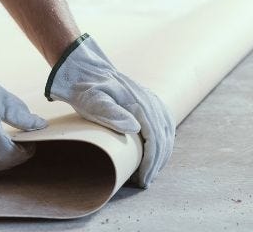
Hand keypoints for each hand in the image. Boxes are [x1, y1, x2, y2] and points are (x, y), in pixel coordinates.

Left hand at [45, 34, 174, 187]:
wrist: (85, 70)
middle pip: (163, 137)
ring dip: (162, 153)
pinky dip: (165, 139)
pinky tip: (159, 151)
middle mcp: (148, 100)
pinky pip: (165, 121)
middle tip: (145, 182)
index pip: (154, 138)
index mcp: (137, 103)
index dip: (151, 163)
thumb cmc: (86, 89)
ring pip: (167, 130)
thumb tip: (135, 127)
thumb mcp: (92, 101)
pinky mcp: (147, 99)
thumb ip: (110, 112)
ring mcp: (150, 98)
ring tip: (151, 172)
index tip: (143, 180)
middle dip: (157, 163)